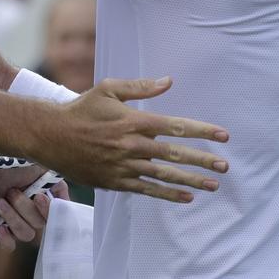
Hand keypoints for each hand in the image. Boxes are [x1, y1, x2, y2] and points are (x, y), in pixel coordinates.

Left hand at [0, 163, 68, 249]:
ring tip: (0, 201)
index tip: (38, 197)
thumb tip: (64, 194)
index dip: (49, 209)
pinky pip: (11, 246)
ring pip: (27, 234)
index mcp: (41, 194)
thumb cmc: (4, 162)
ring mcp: (15, 221)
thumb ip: (51, 178)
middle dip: (25, 207)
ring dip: (14, 218)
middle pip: (40, 224)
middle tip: (11, 191)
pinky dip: (7, 238)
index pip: (57, 212)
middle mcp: (30, 210)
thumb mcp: (32, 162)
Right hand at [39, 77, 228, 201]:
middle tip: (225, 165)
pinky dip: (167, 194)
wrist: (52, 136)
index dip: (201, 131)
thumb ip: (140, 87)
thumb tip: (168, 81)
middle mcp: (132, 144)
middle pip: (175, 153)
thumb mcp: (109, 89)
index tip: (223, 135)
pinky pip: (147, 190)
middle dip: (203, 159)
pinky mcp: (116, 181)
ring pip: (165, 174)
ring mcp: (125, 165)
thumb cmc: (82, 109)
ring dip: (191, 180)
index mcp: (133, 120)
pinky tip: (186, 197)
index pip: (175, 125)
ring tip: (213, 184)